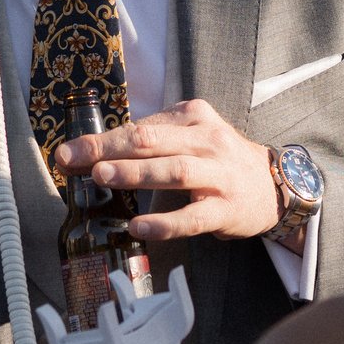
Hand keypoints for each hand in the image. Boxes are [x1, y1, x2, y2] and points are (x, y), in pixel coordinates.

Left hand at [52, 99, 282, 243]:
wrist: (274, 185)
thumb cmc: (220, 160)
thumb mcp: (192, 136)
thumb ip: (153, 139)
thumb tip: (95, 153)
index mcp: (193, 117)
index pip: (140, 127)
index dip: (101, 140)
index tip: (68, 152)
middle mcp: (207, 141)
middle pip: (151, 142)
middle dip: (106, 150)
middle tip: (73, 160)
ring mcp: (220, 175)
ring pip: (173, 171)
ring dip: (135, 174)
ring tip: (102, 177)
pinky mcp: (227, 209)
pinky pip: (193, 217)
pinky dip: (165, 223)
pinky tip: (139, 227)